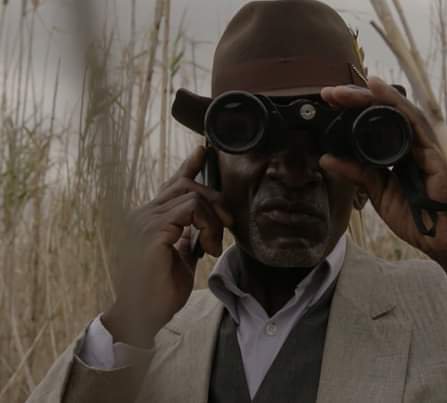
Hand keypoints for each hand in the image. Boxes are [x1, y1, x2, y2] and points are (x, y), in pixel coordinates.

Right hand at [103, 146, 232, 346]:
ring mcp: (146, 220)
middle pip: (187, 184)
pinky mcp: (153, 230)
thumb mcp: (180, 259)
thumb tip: (201, 229)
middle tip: (229, 225)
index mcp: (150, 218)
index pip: (172, 183)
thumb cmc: (160, 292)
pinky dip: (208, 225)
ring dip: (213, 218)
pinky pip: (192, 209)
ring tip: (215, 244)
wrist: (143, 316)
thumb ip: (188, 238)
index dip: (189, 165)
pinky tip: (209, 246)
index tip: (204, 150)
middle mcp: (144, 213)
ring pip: (193, 195)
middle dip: (215, 199)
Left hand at [320, 77, 446, 280]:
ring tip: (344, 91)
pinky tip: (377, 89)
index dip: (352, 111)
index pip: (375, 124)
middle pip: (384, 112)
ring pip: (398, 110)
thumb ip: (357, 174)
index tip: (328, 103)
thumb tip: (326, 158)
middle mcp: (413, 144)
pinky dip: (395, 103)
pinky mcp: (435, 150)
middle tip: (329, 93)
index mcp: (399, 152)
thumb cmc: (417, 218)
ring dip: (370, 97)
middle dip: (356, 100)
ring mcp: (425, 145)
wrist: (441, 241)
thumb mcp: (379, 193)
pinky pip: (414, 121)